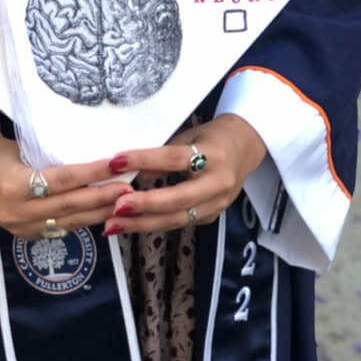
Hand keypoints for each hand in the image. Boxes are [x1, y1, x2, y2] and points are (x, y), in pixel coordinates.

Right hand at [0, 109, 132, 239]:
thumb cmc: (3, 148)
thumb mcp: (25, 147)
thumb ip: (53, 158)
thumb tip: (95, 156)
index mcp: (14, 184)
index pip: (63, 178)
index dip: (93, 172)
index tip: (119, 164)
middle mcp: (15, 211)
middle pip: (69, 205)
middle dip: (103, 197)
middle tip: (131, 189)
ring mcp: (19, 227)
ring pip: (68, 222)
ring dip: (99, 212)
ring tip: (124, 203)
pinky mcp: (24, 236)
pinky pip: (60, 230)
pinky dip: (83, 221)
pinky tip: (102, 214)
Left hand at [102, 114, 266, 235]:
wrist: (246, 147)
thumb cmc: (213, 137)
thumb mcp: (189, 136)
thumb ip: (163, 153)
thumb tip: (134, 171)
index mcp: (213, 155)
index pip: (173, 159)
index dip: (144, 160)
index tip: (115, 161)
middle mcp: (218, 183)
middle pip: (178, 199)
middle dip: (144, 205)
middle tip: (115, 207)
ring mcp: (218, 204)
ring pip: (177, 218)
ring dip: (143, 223)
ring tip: (114, 224)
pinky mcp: (212, 217)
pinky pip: (181, 222)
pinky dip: (155, 223)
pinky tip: (132, 224)